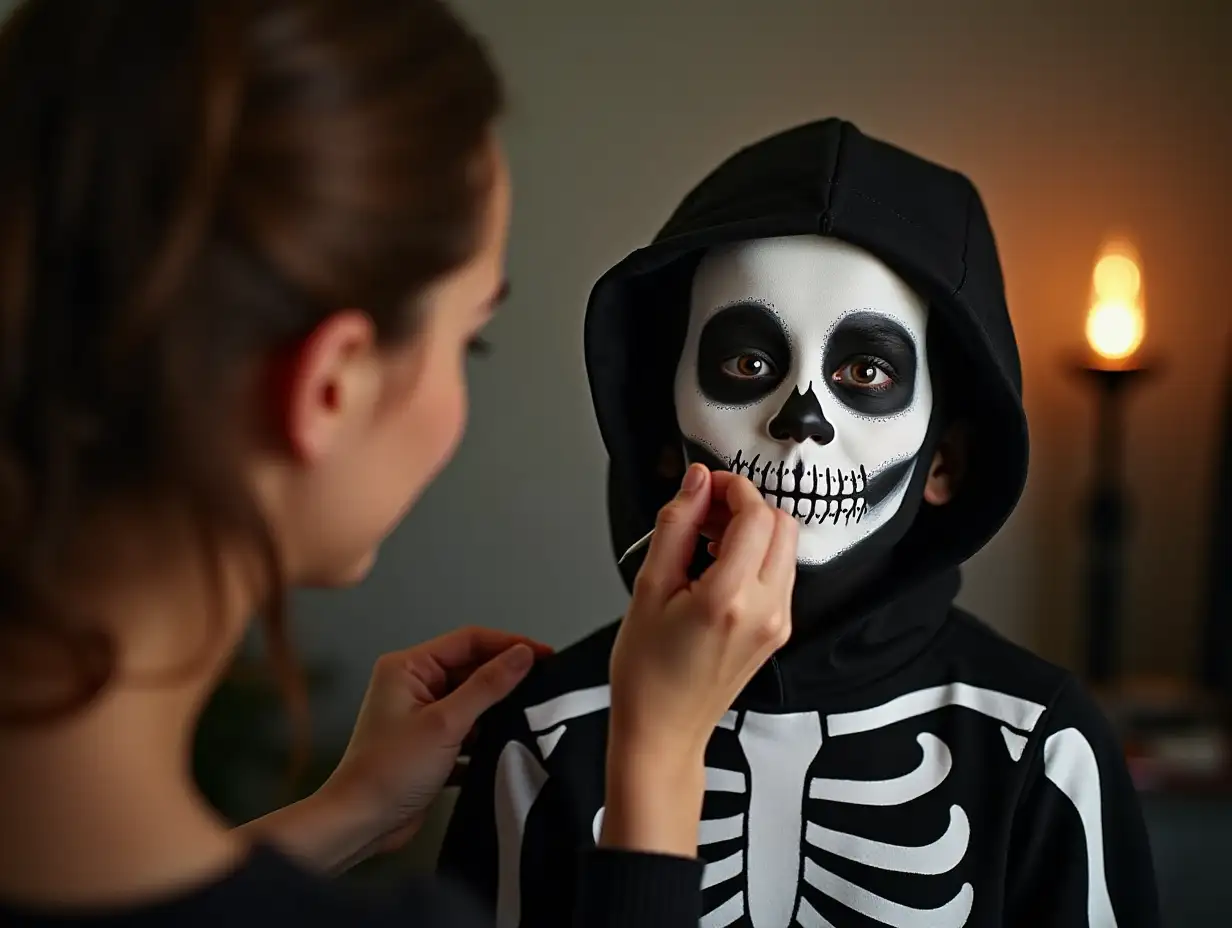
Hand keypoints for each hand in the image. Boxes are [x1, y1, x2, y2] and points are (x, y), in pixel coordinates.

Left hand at [317, 628, 550, 858]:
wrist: (360, 825)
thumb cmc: (390, 770)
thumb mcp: (445, 724)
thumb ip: (487, 686)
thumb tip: (523, 654)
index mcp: (409, 668)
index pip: (468, 641)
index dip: (509, 644)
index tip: (546, 656)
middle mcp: (413, 685)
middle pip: (471, 669)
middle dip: (506, 679)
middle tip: (547, 687)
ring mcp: (421, 716)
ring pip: (472, 702)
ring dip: (498, 710)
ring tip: (534, 717)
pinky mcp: (430, 745)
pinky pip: (467, 730)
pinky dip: (486, 737)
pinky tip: (508, 746)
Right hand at [602, 464, 796, 856]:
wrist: (663, 729)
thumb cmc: (647, 672)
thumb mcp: (648, 587)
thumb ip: (675, 525)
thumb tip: (695, 483)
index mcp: (730, 597)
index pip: (756, 514)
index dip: (732, 487)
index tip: (706, 486)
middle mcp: (766, 609)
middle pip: (782, 524)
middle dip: (745, 506)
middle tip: (704, 512)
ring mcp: (779, 622)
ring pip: (785, 547)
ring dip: (752, 531)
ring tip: (704, 543)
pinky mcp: (779, 631)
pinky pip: (780, 574)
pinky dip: (755, 557)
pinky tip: (716, 569)